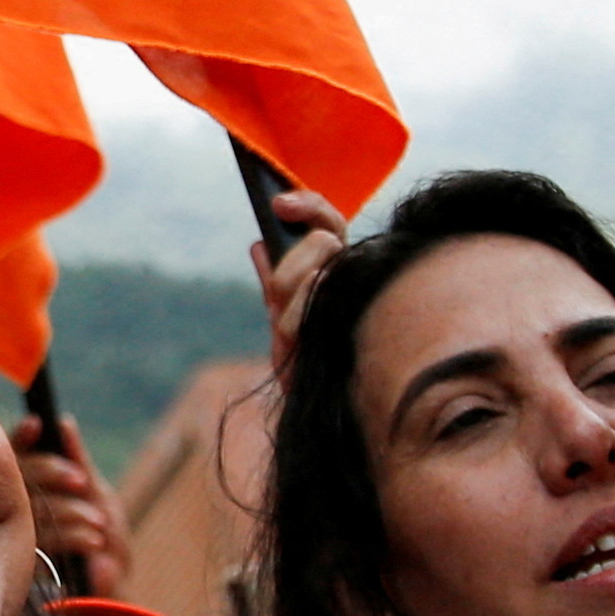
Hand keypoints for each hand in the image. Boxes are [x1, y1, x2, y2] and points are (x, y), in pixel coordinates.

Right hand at [14, 412, 122, 597]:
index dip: (19, 439)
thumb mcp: (97, 497)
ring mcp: (15, 541)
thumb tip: (62, 424)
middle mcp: (13, 512)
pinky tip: (93, 540)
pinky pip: (39, 544)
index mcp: (27, 491)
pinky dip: (71, 537)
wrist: (114, 592)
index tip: (37, 424)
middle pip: (15, 479)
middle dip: (49, 472)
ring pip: (28, 509)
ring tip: (97, 521)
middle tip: (80, 480)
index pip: (12, 458)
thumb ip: (77, 463)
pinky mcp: (22, 571)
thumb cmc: (104, 542)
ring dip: (68, 510)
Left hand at [248, 187, 348, 387]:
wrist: (318, 411)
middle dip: (291, 267)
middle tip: (281, 295)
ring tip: (289, 332)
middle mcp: (351, 280)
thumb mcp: (282, 317)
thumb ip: (274, 283)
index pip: (329, 222)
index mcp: (337, 271)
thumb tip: (259, 245)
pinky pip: (310, 308)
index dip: (308, 205)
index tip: (277, 204)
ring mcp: (356, 300)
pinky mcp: (355, 325)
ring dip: (290, 304)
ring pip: (315, 273)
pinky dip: (293, 324)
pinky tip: (294, 340)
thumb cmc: (305, 364)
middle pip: (323, 241)